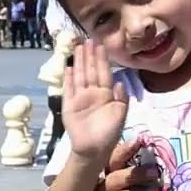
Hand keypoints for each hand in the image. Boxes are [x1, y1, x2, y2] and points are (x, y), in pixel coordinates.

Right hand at [62, 42, 127, 160]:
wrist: (93, 150)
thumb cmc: (109, 133)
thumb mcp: (121, 115)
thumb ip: (122, 98)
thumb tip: (121, 81)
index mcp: (106, 94)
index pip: (104, 73)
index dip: (102, 59)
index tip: (100, 45)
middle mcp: (93, 93)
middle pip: (91, 70)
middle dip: (89, 55)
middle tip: (88, 40)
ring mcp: (80, 98)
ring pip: (80, 76)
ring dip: (79, 62)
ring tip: (78, 48)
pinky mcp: (69, 105)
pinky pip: (69, 89)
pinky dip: (68, 78)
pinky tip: (69, 67)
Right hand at [89, 136, 159, 190]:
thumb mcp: (113, 183)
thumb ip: (127, 171)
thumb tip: (149, 154)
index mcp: (105, 175)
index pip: (112, 160)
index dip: (124, 151)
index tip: (138, 142)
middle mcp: (101, 188)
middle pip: (116, 178)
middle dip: (135, 174)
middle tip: (154, 172)